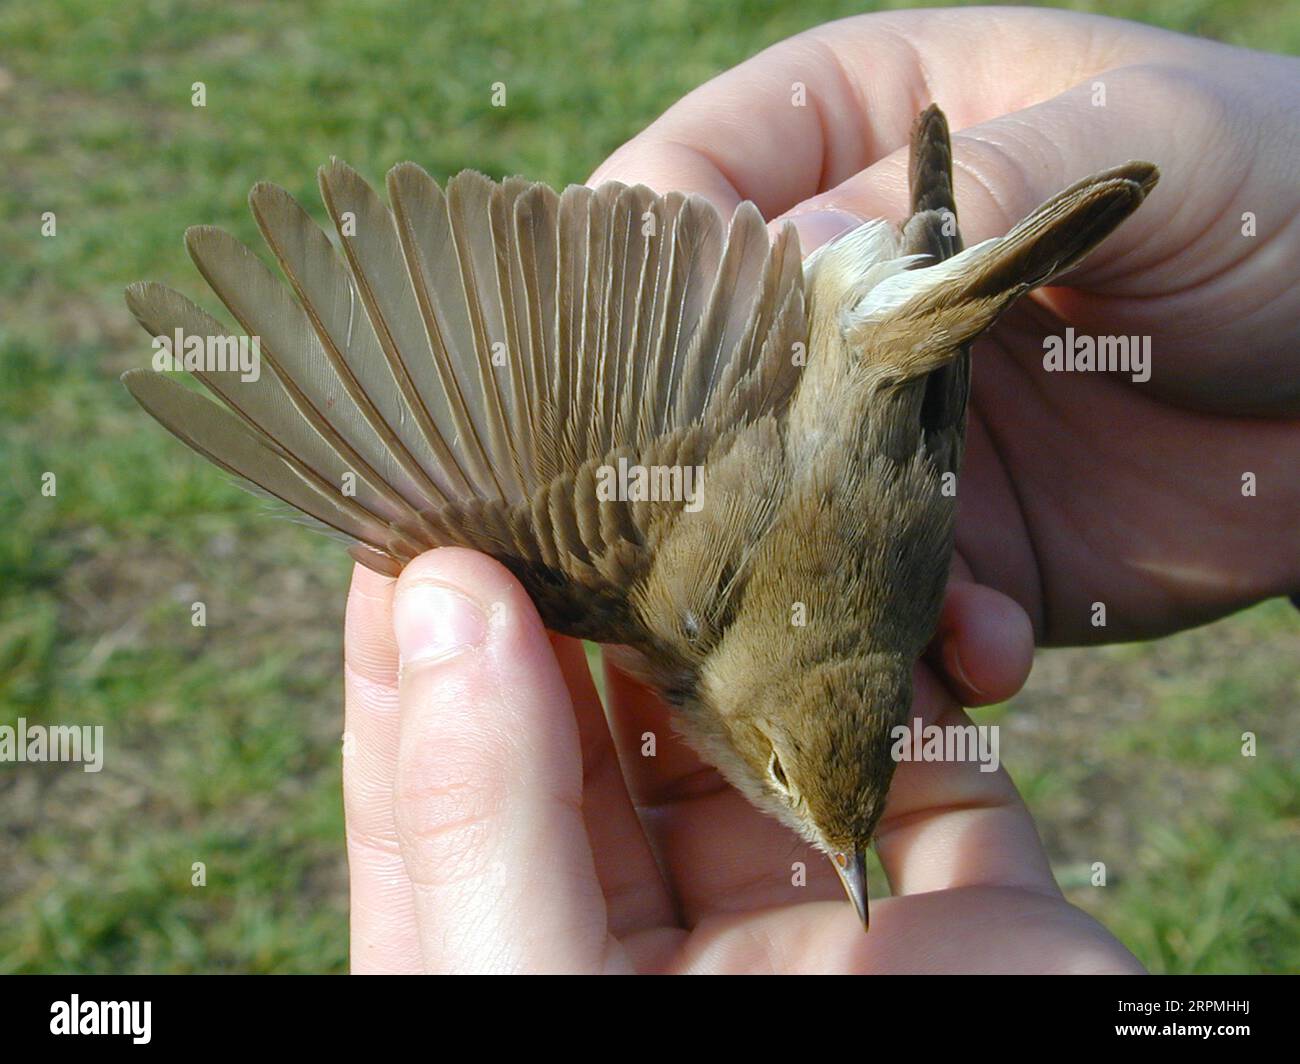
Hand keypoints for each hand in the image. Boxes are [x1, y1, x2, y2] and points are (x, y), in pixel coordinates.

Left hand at [343, 552, 1138, 972]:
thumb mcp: (545, 996)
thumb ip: (483, 817)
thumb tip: (439, 600)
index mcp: (528, 970)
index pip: (436, 785)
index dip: (413, 643)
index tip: (419, 505)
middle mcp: (654, 936)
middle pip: (595, 725)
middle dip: (586, 588)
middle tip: (575, 450)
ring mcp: (799, 900)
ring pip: (752, 709)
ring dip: (752, 607)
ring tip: (730, 493)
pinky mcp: (946, 882)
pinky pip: (922, 734)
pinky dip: (920, 653)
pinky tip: (909, 595)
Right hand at [592, 7, 1299, 645]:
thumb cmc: (1289, 194)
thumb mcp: (1149, 140)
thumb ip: (988, 193)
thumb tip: (787, 260)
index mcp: (858, 145)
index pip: (688, 183)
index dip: (645, 270)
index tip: (633, 362)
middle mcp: (843, 298)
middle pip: (703, 374)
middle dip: (699, 463)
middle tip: (721, 534)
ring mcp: (884, 428)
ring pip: (775, 515)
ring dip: (803, 586)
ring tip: (882, 620)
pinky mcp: (951, 537)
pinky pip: (888, 605)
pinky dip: (921, 645)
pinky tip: (987, 645)